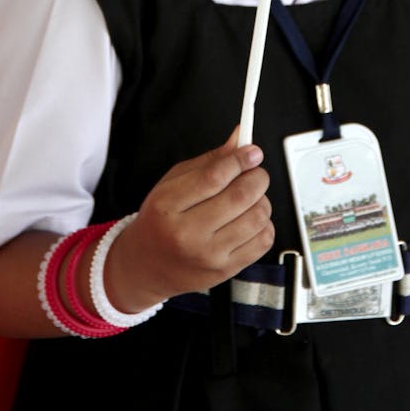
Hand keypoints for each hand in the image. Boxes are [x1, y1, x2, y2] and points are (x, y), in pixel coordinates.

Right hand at [104, 128, 273, 310]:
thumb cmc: (159, 221)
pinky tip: (249, 219)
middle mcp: (188, 233)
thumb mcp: (172, 183)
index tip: (252, 152)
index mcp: (168, 205)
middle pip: (241, 195)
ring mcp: (209, 255)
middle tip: (254, 172)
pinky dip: (264, 224)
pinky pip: (263, 241)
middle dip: (257, 176)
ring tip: (249, 198)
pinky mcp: (225, 270)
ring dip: (261, 200)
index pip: (215, 176)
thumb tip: (240, 139)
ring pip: (257, 216)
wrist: (145, 266)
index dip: (240, 159)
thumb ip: (210, 161)